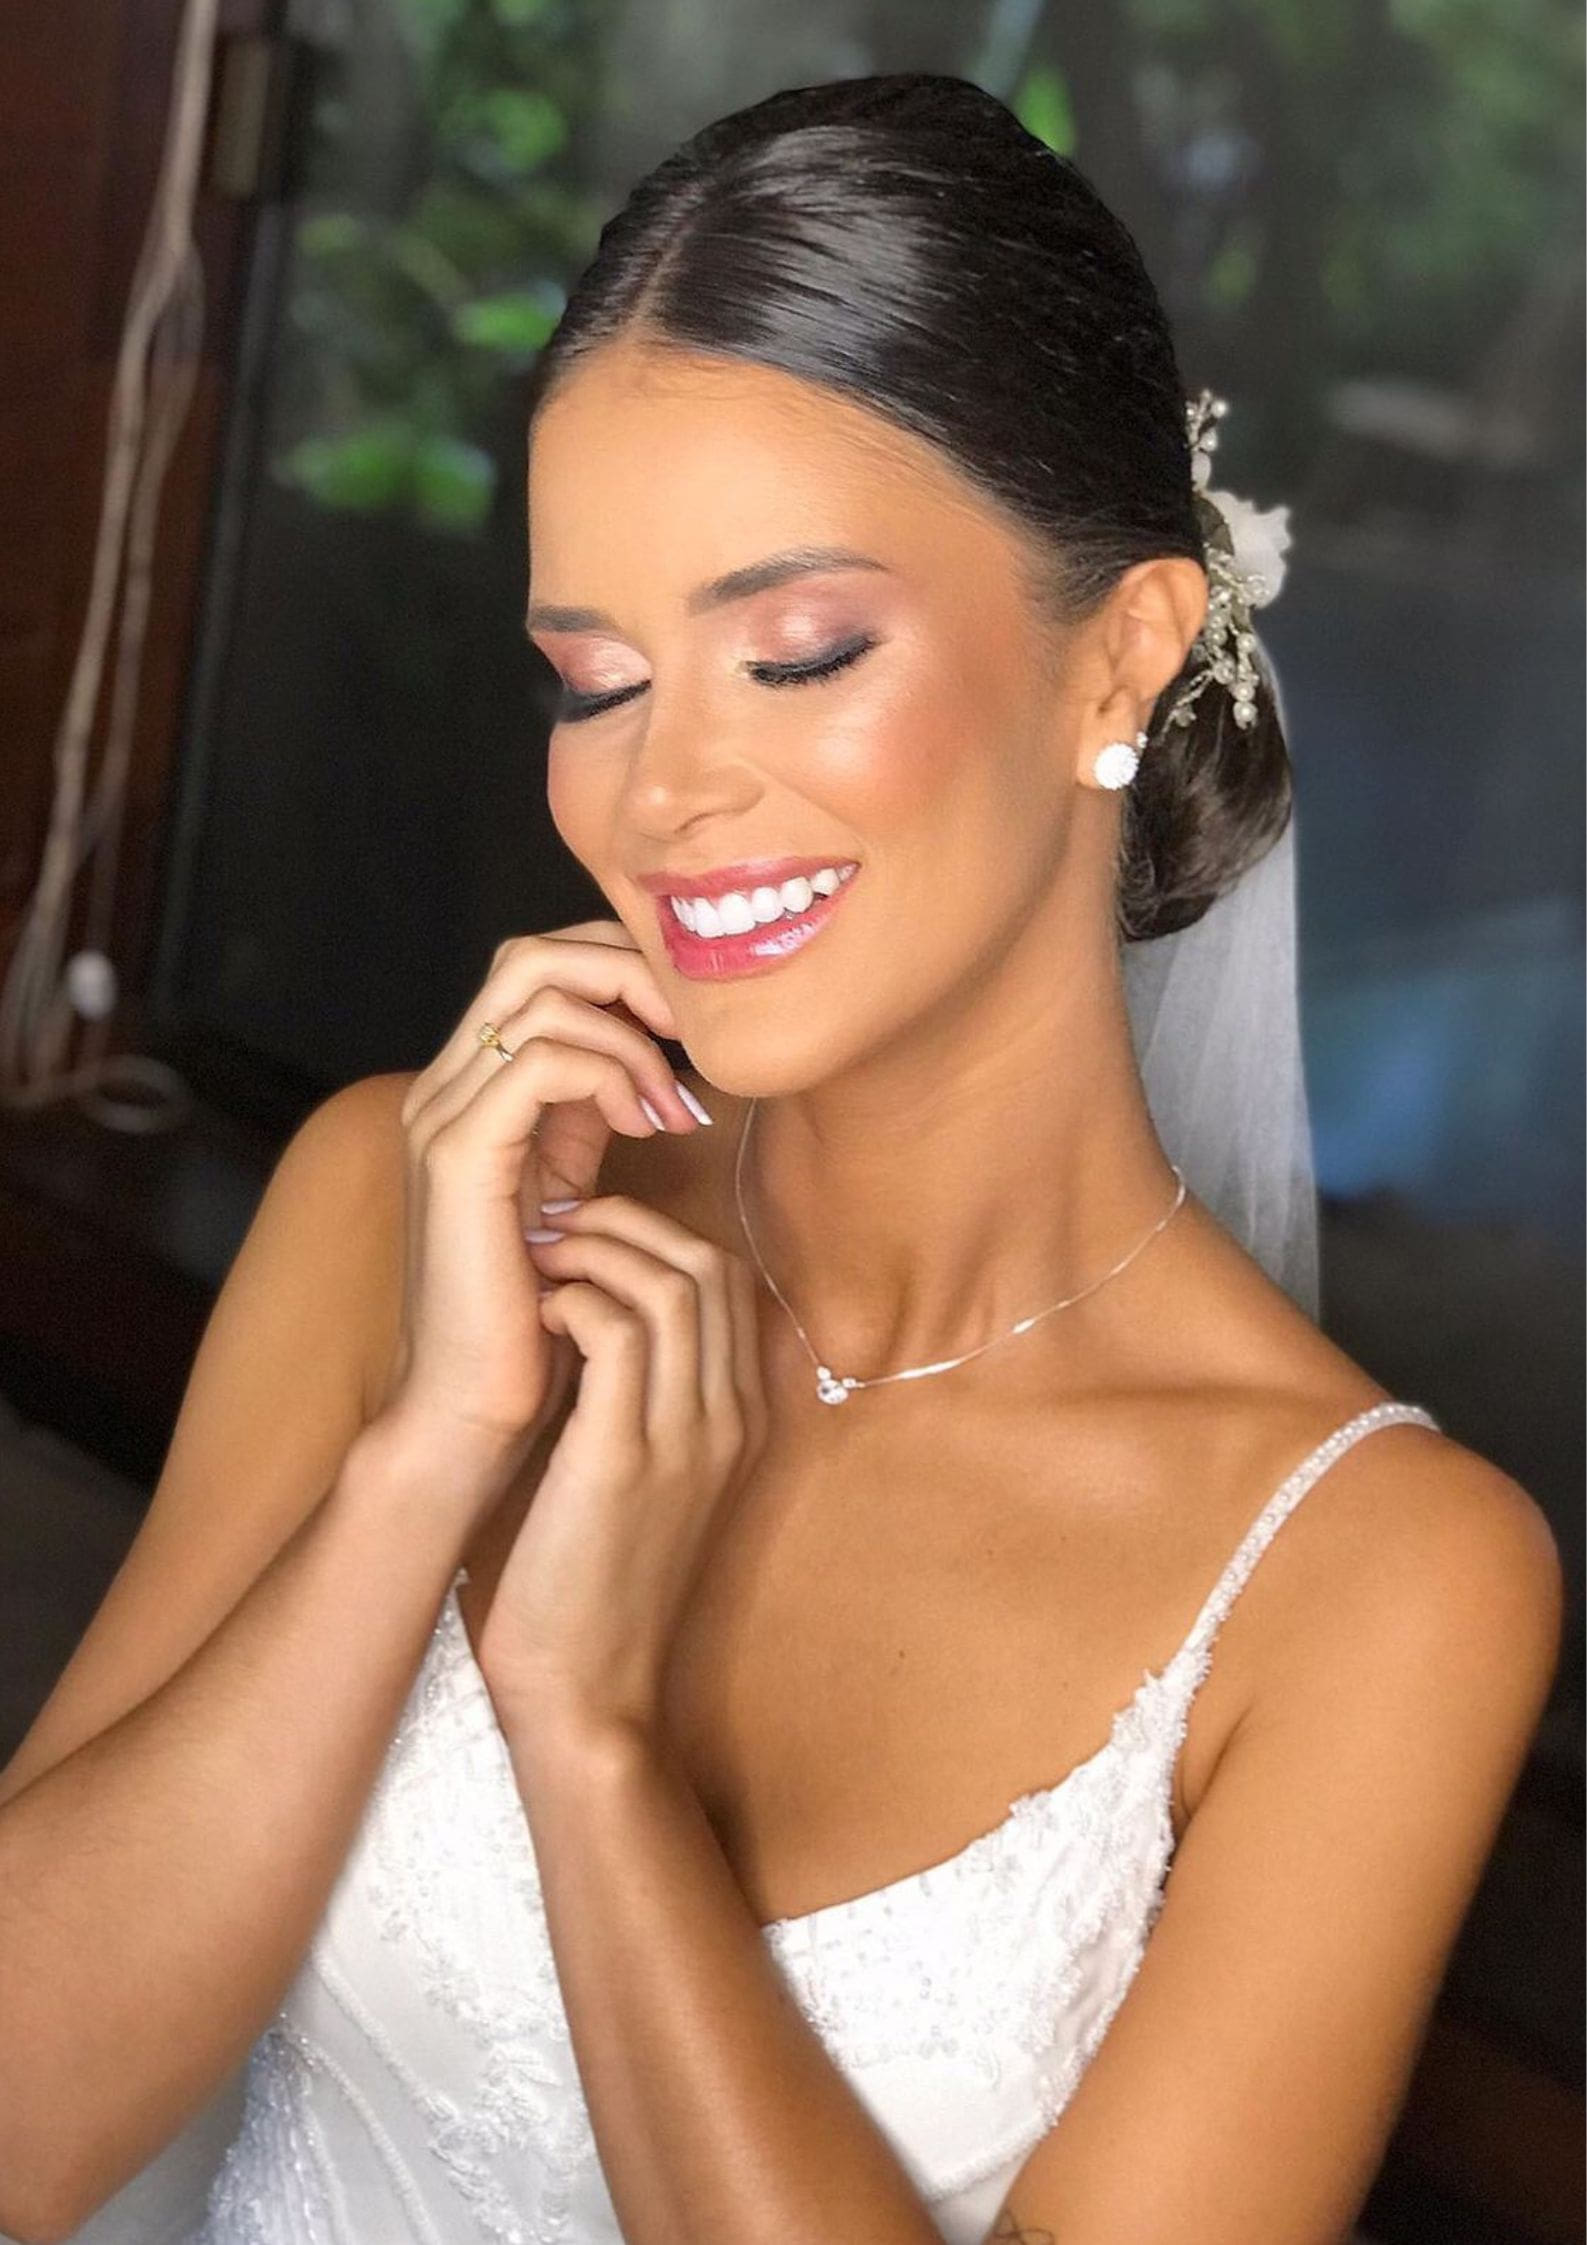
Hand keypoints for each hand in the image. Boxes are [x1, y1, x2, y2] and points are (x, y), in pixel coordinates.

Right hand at [377, 918, 704, 1525]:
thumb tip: (651, 1058)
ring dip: (632, 1034)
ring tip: (674, 1104)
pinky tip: (647, 1123)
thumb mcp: (571, 1187)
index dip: (623, 972)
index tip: (688, 1036)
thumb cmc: (534, 1312)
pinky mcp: (458, 1154)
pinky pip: (543, 1059)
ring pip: (541, 990)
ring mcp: (443, 1115)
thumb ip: (591, 1115)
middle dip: (629, 974)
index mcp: (471, 1088)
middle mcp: (445, 1086)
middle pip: (532, 952)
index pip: (540, 964)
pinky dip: (610, 1072)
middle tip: (691, 1037)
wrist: (473, 1405)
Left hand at [472, 1192, 769, 1738]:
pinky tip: (540, 1316)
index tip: (591, 1241)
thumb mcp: (644, 1481)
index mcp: (739, 1422)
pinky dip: (578, 1297)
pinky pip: (617, 1330)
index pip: (729, 1284)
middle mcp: (728, 1420)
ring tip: (541, 1262)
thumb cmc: (595, 1585)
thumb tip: (599, 1318)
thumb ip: (643, 1404)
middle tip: (559, 1230)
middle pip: (710, 1268)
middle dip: (630, 1225)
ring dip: (597, 1250)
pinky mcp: (626, 1459)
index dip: (659, 1238)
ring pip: (671, 1284)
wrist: (588, 1693)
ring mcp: (686, 1438)